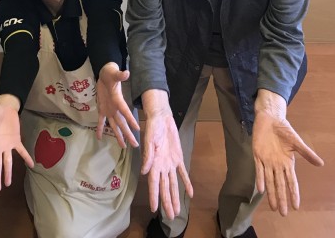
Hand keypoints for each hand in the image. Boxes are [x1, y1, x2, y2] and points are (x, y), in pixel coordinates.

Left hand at [96, 63, 139, 148]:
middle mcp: (115, 108)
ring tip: (123, 146)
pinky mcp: (102, 109)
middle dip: (128, 134)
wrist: (105, 75)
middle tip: (135, 145)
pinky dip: (100, 129)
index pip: (126, 111)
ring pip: (114, 125)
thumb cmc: (111, 74)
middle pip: (122, 123)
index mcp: (118, 100)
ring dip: (118, 135)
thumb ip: (120, 75)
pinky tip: (99, 137)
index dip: (131, 120)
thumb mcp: (115, 74)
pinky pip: (101, 121)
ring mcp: (109, 110)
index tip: (138, 129)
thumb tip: (126, 73)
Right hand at [141, 92, 192, 219]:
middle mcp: (162, 166)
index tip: (154, 209)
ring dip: (174, 197)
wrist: (161, 117)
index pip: (154, 184)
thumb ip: (148, 156)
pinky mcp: (178, 158)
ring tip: (177, 211)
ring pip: (173, 184)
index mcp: (154, 163)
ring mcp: (170, 163)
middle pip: (164, 188)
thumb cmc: (153, 127)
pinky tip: (190, 194)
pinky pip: (183, 173)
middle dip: (166, 202)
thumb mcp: (149, 139)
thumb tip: (145, 172)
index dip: (154, 196)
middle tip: (170, 216)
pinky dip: (186, 183)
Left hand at [252, 109, 323, 214]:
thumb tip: (321, 164)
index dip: (293, 193)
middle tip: (283, 213)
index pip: (291, 181)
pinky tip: (261, 189)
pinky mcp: (257, 154)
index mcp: (287, 163)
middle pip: (280, 184)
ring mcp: (267, 161)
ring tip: (273, 207)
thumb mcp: (297, 141)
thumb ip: (307, 153)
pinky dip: (259, 179)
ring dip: (271, 193)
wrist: (270, 118)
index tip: (296, 207)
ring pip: (269, 180)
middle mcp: (277, 165)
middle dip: (281, 198)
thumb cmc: (284, 130)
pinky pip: (258, 169)